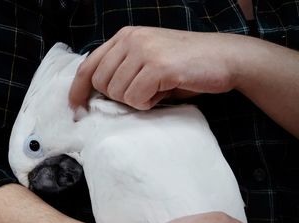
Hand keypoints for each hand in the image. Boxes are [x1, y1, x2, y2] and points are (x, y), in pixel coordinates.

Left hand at [69, 26, 242, 109]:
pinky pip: (136, 98)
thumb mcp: (147, 61)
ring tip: (158, 89)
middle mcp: (130, 39)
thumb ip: (123, 70)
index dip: (78, 89)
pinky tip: (165, 92)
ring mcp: (144, 50)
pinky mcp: (158, 65)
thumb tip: (97, 96)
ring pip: (118, 93)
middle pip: (101, 83)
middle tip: (144, 92)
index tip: (75, 107)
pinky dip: (149, 103)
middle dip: (118, 97)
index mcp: (125, 36)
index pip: (88, 65)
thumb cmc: (185, 65)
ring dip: (137, 100)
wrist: (224, 57)